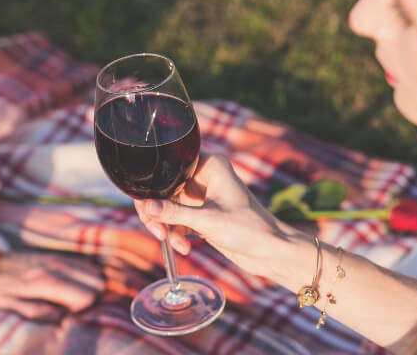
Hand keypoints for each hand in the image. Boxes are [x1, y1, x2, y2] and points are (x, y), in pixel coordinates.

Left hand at [0, 251, 104, 320]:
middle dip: (93, 297)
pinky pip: (86, 263)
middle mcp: (57, 267)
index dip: (85, 309)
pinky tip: (77, 285)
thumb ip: (38, 312)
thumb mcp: (12, 307)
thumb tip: (62, 317)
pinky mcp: (58, 255)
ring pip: (94, 271)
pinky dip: (88, 275)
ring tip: (77, 297)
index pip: (86, 295)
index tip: (72, 315)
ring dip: (92, 286)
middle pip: (96, 283)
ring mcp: (59, 258)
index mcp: (46, 282)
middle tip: (77, 307)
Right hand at [134, 154, 291, 276]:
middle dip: (157, 211)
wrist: (270, 252)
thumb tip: (146, 208)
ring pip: (167, 205)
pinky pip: (176, 219)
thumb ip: (174, 213)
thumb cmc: (248, 229)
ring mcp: (201, 196)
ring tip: (170, 241)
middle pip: (164, 187)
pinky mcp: (201, 214)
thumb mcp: (208, 221)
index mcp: (209, 165)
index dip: (155, 183)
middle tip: (157, 230)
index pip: (170, 164)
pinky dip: (176, 233)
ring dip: (166, 225)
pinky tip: (183, 247)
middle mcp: (203, 176)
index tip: (149, 206)